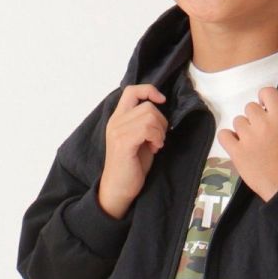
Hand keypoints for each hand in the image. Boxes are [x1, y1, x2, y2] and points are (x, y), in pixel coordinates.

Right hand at [98, 84, 167, 218]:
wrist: (119, 188)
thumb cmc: (131, 166)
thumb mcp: (139, 138)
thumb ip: (145, 122)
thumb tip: (160, 111)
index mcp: (118, 118)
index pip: (131, 90)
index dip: (149, 90)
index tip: (162, 101)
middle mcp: (115, 121)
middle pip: (147, 105)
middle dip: (161, 121)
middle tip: (158, 139)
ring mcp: (118, 131)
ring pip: (149, 116)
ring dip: (159, 131)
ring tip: (155, 145)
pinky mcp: (123, 142)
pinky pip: (147, 128)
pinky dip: (156, 138)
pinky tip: (154, 148)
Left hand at [217, 86, 277, 201]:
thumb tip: (271, 113)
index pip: (267, 92)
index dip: (265, 98)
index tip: (266, 108)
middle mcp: (262, 124)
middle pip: (250, 107)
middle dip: (255, 118)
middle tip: (260, 132)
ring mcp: (247, 138)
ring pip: (237, 121)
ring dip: (243, 130)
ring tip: (251, 143)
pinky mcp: (236, 152)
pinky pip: (224, 135)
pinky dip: (228, 138)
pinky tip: (236, 144)